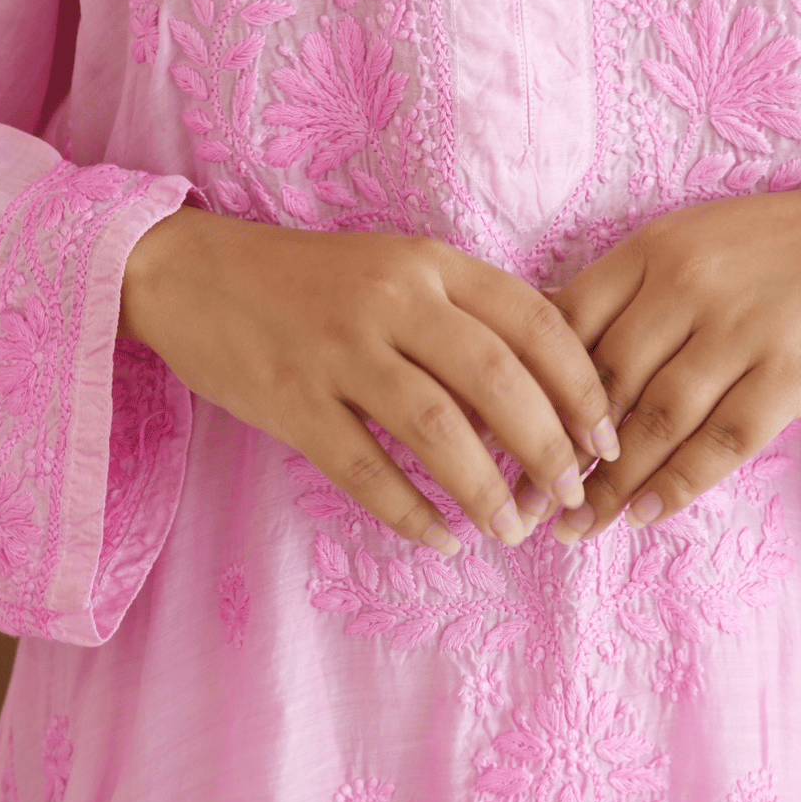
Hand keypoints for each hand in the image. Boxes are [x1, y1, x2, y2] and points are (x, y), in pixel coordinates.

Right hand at [118, 208, 614, 552]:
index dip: (580, 385)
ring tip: (512, 529)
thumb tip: (551, 390)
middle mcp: (392, 299)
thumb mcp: (399, 269)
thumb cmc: (316, 281)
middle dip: (547, 447)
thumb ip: (467, 313)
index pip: (533, 321)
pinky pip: (364, 469)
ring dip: (485, 489)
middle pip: (497, 379)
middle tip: (570, 496)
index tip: (605, 438)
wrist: (196, 273)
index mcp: (430, 262)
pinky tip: (439, 539)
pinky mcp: (292, 401)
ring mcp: (339, 350)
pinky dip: (410, 512)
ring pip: (438, 429)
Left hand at [534, 149, 800, 543]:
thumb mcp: (702, 236)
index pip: (568, 323)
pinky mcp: (792, 374)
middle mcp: (689, 286)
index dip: (528, 386)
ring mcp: (741, 331)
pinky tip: (646, 515)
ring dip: (609, 484)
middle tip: (524, 501)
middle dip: (556, 450)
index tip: (497, 435)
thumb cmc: (793, 239)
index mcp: (657, 247)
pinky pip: (721, 442)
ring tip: (577, 526)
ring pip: (653, 421)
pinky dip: (677, 484)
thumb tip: (561, 346)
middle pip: (602, 382)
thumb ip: (639, 286)